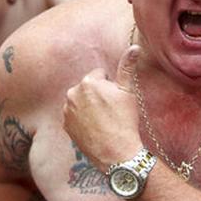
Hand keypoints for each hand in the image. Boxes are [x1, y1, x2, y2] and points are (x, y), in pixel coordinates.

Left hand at [63, 45, 142, 169]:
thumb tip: (134, 48)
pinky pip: (74, 115)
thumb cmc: (124, 120)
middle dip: (97, 95)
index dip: (111, 87)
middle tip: (110, 111)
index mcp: (88, 81)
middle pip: (88, 87)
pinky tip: (94, 128)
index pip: (100, 75)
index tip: (116, 101)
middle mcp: (73, 93)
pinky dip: (82, 119)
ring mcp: (67, 110)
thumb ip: (127, 67)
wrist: (115, 152)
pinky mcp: (65, 125)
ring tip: (102, 120)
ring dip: (89, 106)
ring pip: (80, 101)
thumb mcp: (128, 92)